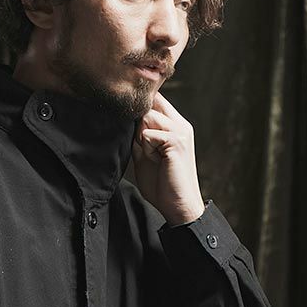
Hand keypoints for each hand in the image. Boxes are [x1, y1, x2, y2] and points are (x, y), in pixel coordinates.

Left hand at [131, 90, 206, 226]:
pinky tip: (156, 160)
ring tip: (151, 156)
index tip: (136, 131)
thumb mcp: (145, 154)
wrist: (178, 206)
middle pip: (149, 103)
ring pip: (147, 116)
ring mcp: (180, 131)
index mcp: (175, 125)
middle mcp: (180, 124)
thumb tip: (126, 118)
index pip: (155, 100)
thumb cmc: (162, 184)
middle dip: (138, 123)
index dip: (140, 109)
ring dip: (141, 137)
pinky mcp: (176, 141)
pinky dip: (146, 148)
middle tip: (144, 148)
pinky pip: (148, 133)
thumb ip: (139, 135)